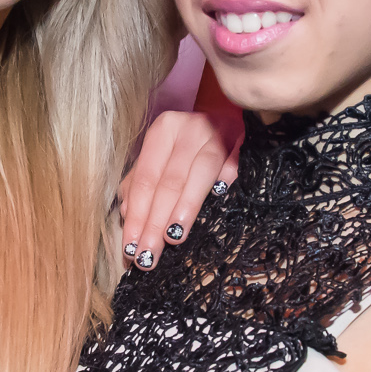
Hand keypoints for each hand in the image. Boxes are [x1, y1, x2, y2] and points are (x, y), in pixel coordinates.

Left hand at [118, 110, 237, 269]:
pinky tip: (219, 196)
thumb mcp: (160, 159)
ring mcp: (218, 132)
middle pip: (168, 181)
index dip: (137, 215)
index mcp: (163, 132)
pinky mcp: (243, 139)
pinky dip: (226, 178)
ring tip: (173, 238)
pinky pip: (233, 162)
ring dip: (185, 207)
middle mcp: (188, 129)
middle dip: (155, 222)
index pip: (145, 180)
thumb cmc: (189, 146)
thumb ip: (139, 185)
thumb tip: (127, 216)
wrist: (230, 117)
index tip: (132, 248)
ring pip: (199, 173)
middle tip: (149, 255)